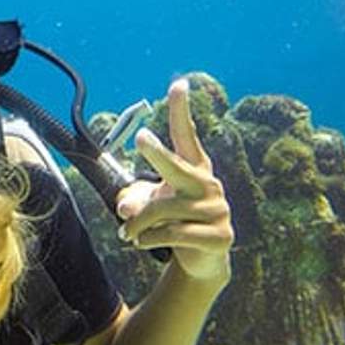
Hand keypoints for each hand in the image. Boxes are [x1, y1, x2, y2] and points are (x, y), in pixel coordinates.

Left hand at [115, 78, 233, 283]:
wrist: (203, 262)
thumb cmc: (175, 223)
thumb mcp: (152, 209)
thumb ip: (136, 202)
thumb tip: (125, 208)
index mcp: (194, 170)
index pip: (186, 136)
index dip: (182, 111)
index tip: (179, 83)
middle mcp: (208, 185)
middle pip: (178, 167)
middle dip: (158, 153)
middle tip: (141, 137)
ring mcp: (218, 211)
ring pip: (163, 211)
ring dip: (138, 224)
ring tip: (126, 234)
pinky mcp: (219, 237)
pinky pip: (173, 234)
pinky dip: (149, 239)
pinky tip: (140, 243)